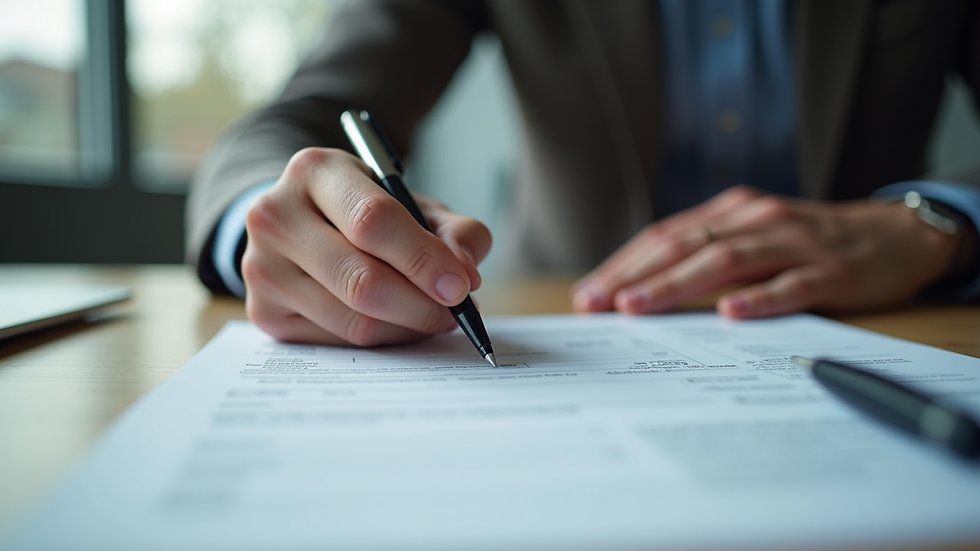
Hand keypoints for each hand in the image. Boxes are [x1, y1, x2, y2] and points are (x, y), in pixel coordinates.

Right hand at [241, 147, 491, 344]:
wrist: (298, 222)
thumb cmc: (363, 210)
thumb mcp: (411, 202)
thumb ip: (453, 230)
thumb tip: (466, 274)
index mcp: (315, 171)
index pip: (373, 221)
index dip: (423, 259)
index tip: (460, 286)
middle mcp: (276, 215)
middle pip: (361, 280)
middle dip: (420, 304)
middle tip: (453, 313)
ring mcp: (262, 266)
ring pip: (352, 319)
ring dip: (406, 327)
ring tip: (430, 315)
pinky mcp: (263, 311)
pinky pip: (338, 340)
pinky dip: (380, 338)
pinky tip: (395, 322)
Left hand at [572, 186, 961, 317]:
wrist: (897, 235)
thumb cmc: (811, 242)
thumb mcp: (755, 236)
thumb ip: (709, 253)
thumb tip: (643, 289)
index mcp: (732, 212)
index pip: (665, 236)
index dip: (623, 264)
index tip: (588, 294)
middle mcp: (756, 220)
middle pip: (684, 245)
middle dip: (634, 276)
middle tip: (596, 304)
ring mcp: (794, 244)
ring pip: (725, 261)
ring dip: (676, 285)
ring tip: (638, 306)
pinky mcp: (831, 271)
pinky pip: (790, 286)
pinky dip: (759, 299)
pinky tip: (729, 313)